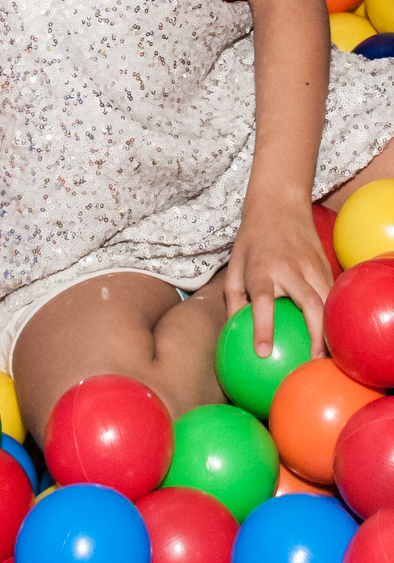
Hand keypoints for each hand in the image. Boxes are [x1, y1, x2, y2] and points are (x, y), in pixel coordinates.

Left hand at [225, 197, 332, 359]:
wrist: (279, 204)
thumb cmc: (252, 240)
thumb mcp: (234, 264)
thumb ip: (234, 299)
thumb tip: (234, 334)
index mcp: (261, 268)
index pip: (262, 300)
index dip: (262, 327)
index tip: (262, 353)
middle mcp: (289, 267)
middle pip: (309, 303)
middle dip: (315, 335)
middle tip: (312, 362)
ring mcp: (311, 265)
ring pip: (327, 300)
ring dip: (330, 328)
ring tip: (327, 355)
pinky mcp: (325, 264)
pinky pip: (331, 293)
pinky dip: (333, 314)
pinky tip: (332, 332)